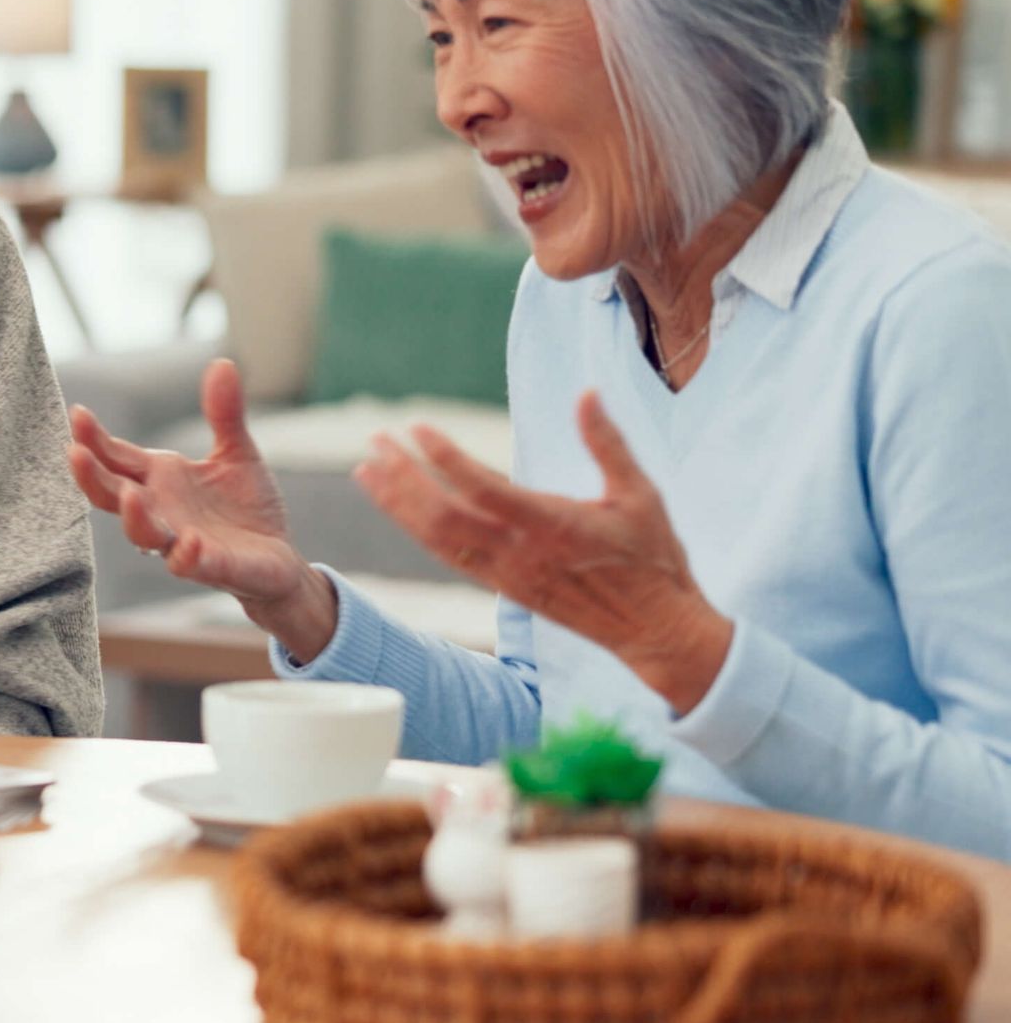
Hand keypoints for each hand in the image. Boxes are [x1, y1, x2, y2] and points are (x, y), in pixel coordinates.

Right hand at [69, 358, 335, 659]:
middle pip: (111, 495)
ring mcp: (180, 540)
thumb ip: (224, 413)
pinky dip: (186, 555)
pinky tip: (190, 542)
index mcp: (160, 479)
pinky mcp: (210, 566)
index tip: (78, 414)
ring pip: (143, 533)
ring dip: (133, 517)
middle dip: (90, 477)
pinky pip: (189, 564)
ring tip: (129, 496)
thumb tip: (222, 363)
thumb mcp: (236, 452)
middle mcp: (160, 510)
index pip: (116, 458)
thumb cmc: (246, 508)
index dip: (94, 439)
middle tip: (74, 452)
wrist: (277, 559)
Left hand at [353, 391, 733, 713]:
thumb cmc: (652, 558)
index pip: (484, 490)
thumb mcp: (640, 495)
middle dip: (403, 477)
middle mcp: (522, 555)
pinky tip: (398, 507)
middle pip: (445, 515)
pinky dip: (417, 530)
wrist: (654, 630)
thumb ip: (608, 443)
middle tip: (374, 440)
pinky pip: (450, 557)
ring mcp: (508, 576)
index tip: (416, 428)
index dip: (445, 459)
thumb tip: (588, 392)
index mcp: (555, 526)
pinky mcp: (504, 589)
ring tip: (367, 470)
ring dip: (398, 503)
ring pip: (438, 540)